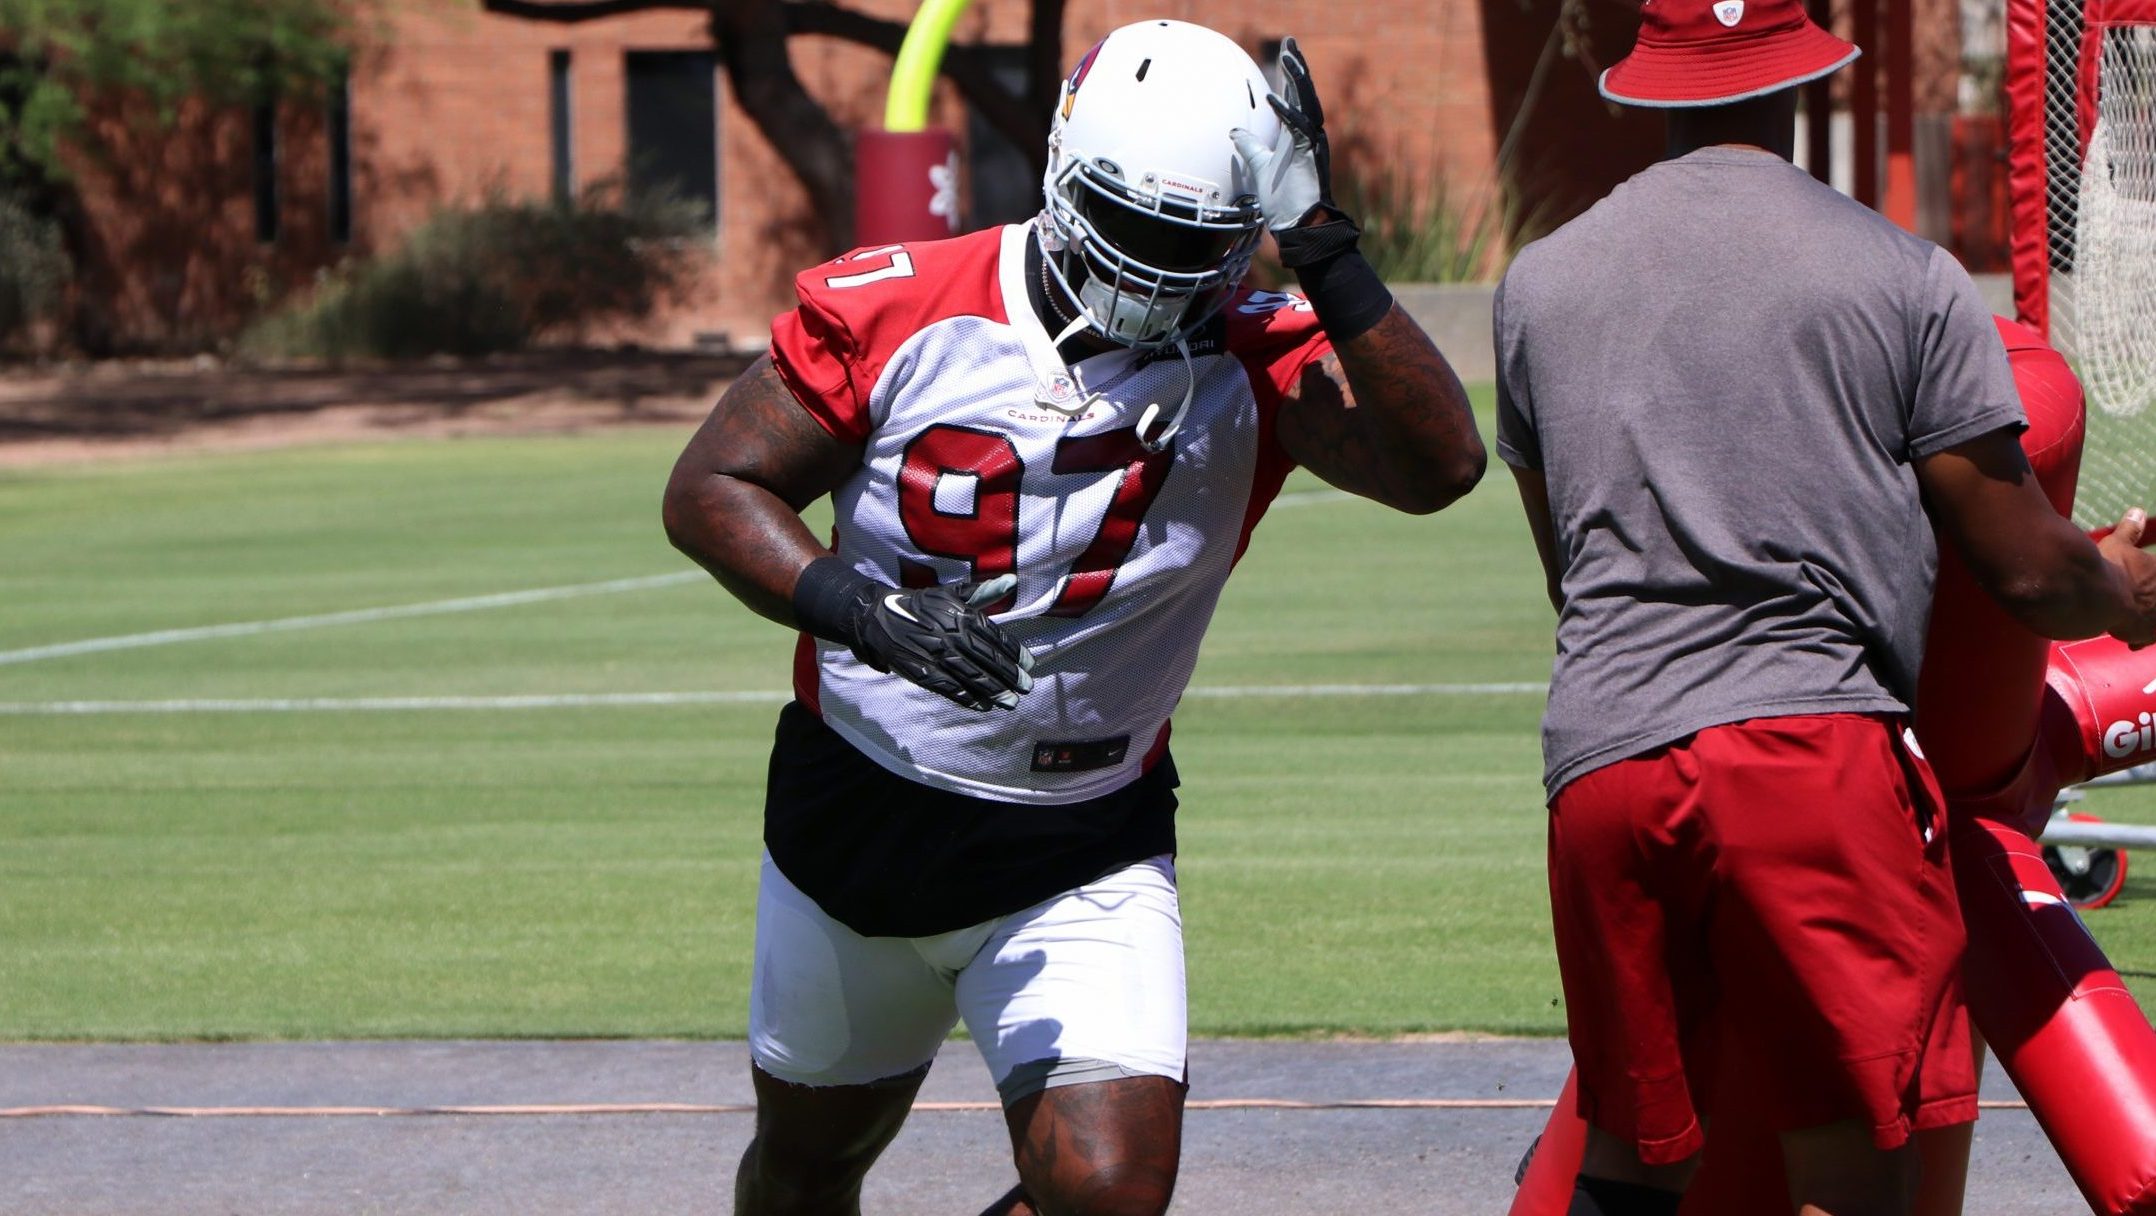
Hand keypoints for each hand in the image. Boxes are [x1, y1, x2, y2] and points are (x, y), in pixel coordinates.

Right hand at [849, 574, 1036, 710]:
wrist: (878, 617)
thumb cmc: (921, 605)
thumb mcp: (950, 594)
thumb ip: (982, 591)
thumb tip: (1011, 580)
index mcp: (960, 615)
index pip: (994, 636)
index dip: (1014, 652)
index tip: (1031, 665)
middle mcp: (951, 635)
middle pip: (986, 659)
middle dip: (1009, 675)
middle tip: (1027, 687)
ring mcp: (936, 655)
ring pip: (971, 676)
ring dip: (993, 690)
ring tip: (1011, 701)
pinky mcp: (921, 671)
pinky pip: (949, 687)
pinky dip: (967, 698)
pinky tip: (983, 705)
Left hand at [1230, 36, 1336, 233]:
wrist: (1297, 225)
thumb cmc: (1283, 200)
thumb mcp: (1260, 167)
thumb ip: (1250, 147)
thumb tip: (1235, 131)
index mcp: (1297, 135)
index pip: (1295, 98)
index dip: (1290, 75)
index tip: (1285, 52)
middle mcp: (1308, 135)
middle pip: (1304, 93)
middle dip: (1297, 67)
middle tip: (1290, 43)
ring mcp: (1312, 144)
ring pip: (1307, 104)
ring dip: (1296, 80)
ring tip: (1287, 58)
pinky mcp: (1310, 156)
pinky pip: (1299, 128)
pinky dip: (1287, 111)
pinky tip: (1273, 97)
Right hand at [2098, 507, 2155, 647]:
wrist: (2098, 594)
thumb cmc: (2109, 565)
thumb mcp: (2119, 543)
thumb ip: (2130, 530)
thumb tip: (2136, 511)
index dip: (2150, 584)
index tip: (2140, 585)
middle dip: (2151, 606)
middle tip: (2141, 609)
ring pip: (2155, 622)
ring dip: (2147, 625)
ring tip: (2135, 627)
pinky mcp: (2145, 632)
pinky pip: (2146, 637)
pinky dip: (2138, 638)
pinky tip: (2131, 641)